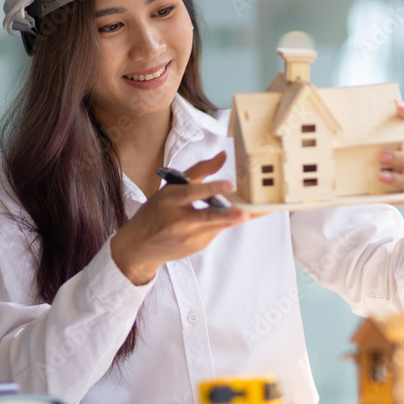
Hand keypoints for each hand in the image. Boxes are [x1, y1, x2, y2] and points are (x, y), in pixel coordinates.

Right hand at [110, 151, 254, 284]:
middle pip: (209, 217)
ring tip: (264, 208)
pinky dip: (226, 220)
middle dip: (230, 215)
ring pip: (220, 224)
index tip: (229, 184)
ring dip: (238, 216)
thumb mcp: (171, 188)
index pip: (192, 193)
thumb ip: (199, 171)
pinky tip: (234, 213)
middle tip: (247, 212)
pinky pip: (217, 230)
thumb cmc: (156, 212)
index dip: (211, 189)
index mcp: (169, 200)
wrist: (139, 247)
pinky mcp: (198, 246)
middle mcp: (179, 221)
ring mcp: (190, 237)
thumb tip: (223, 155)